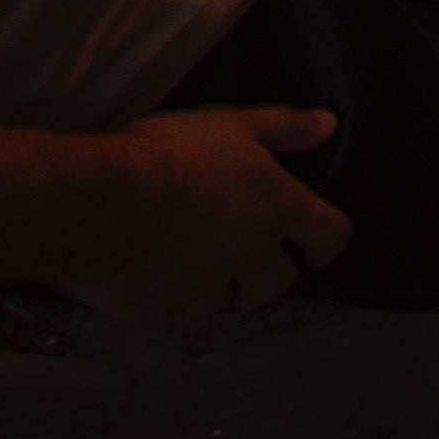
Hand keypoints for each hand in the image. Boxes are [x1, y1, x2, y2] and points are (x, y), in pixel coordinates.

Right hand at [55, 107, 347, 342]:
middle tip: (241, 253)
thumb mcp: (231, 123)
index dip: (326, 239)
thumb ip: (282, 127)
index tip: (312, 245)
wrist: (108, 205)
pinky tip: (152, 274)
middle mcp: (254, 257)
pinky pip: (181, 313)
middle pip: (280, 280)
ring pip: (230, 302)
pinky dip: (174, 298)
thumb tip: (329, 124)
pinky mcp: (172, 315)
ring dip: (220, 287)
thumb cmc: (174, 154)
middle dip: (268, 272)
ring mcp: (214, 292)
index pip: (329, 233)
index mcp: (276, 208)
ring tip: (192, 263)